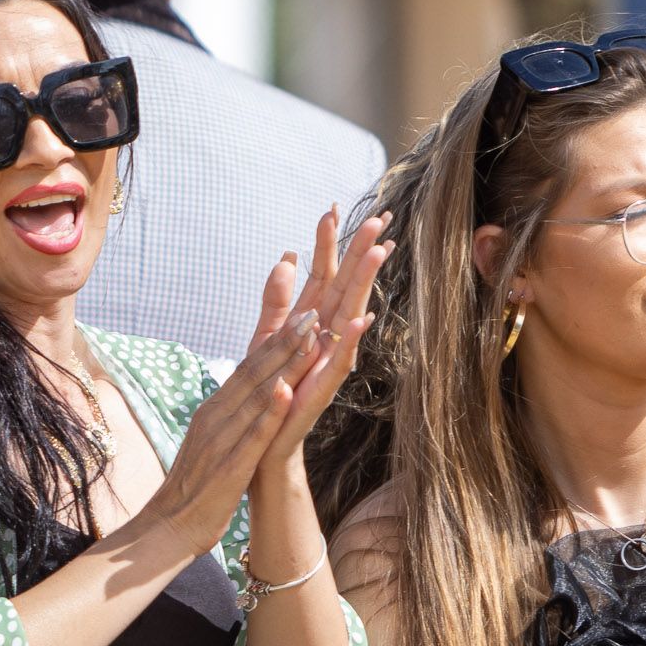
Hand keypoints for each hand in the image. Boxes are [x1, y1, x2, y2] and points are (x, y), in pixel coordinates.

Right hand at [124, 310, 315, 558]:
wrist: (169, 527)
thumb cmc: (195, 489)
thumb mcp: (211, 443)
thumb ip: (228, 418)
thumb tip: (246, 397)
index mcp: (214, 411)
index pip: (249, 368)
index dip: (277, 340)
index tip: (302, 316)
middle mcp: (215, 417)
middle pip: (254, 371)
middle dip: (286, 340)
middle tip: (314, 311)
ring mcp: (221, 440)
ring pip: (257, 394)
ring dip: (284, 363)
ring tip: (310, 337)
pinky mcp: (230, 466)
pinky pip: (252, 435)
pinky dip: (269, 411)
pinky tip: (285, 391)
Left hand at [248, 208, 389, 464]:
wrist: (267, 439)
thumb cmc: (272, 388)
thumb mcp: (266, 336)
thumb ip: (276, 298)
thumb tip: (288, 255)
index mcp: (312, 321)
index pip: (324, 274)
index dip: (328, 243)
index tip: (332, 207)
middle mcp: (327, 336)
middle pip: (346, 286)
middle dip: (361, 251)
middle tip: (379, 217)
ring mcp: (330, 359)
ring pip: (351, 314)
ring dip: (365, 284)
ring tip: (379, 251)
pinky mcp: (324, 387)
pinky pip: (341, 360)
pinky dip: (351, 339)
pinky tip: (362, 319)